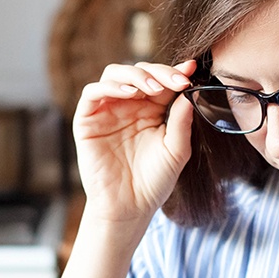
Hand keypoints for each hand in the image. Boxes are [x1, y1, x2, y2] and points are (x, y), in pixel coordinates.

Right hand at [72, 59, 197, 226]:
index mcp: (151, 110)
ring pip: (115, 75)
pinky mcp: (87, 121)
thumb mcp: (176, 151)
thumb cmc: (154, 182)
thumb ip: (182, 122)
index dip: (174, 72)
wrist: (130, 208)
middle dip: (158, 72)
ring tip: (153, 88)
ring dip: (135, 75)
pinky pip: (92, 93)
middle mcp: (128, 106)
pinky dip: (110, 87)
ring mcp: (107, 111)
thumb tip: (189, 92)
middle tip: (175, 81)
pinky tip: (129, 94)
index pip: (161, 81)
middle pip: (139, 72)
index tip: (191, 69)